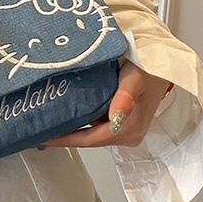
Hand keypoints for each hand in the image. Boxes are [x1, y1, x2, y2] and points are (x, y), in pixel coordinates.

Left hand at [40, 61, 171, 148]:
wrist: (162, 61)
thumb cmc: (149, 68)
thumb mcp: (135, 79)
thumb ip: (124, 97)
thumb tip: (115, 117)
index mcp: (130, 129)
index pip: (92, 140)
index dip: (67, 140)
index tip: (46, 138)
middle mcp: (128, 133)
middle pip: (90, 139)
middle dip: (66, 135)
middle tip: (41, 129)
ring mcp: (125, 128)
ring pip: (92, 132)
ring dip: (73, 127)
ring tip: (49, 121)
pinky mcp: (122, 121)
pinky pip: (97, 123)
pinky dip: (83, 118)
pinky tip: (67, 111)